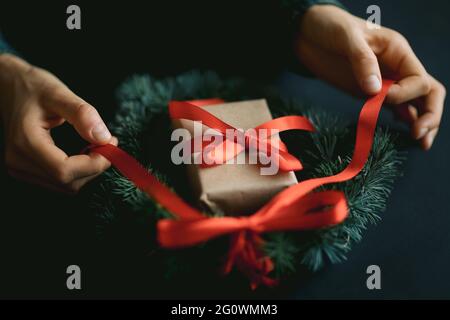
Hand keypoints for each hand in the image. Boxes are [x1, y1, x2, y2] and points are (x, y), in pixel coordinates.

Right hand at [0, 54, 116, 192]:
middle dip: (94, 166)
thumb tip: (104, 138)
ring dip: (88, 170)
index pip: (64, 171)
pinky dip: (79, 171)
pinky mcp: (27, 171)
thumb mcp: (58, 93)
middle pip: (67, 183)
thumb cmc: (33, 86)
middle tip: (108, 143)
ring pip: (66, 186)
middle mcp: (18, 161)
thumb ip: (82, 114)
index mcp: (25, 142)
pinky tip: (84, 153)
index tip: (112, 144)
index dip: (94, 164)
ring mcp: (20, 169)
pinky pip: (60, 182)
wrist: (8, 87)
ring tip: (97, 146)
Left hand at [295, 5, 445, 149]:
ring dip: (419, 122)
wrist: (307, 32)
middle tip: (419, 136)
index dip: (405, 94)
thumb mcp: (346, 37)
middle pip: (427, 93)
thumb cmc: (330, 27)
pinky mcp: (368, 93)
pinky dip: (400, 120)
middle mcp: (396, 68)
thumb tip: (376, 91)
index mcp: (398, 52)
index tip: (383, 98)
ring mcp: (383, 82)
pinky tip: (402, 133)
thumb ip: (362, 61)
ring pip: (413, 104)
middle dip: (429, 115)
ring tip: (419, 143)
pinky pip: (392, 108)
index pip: (419, 80)